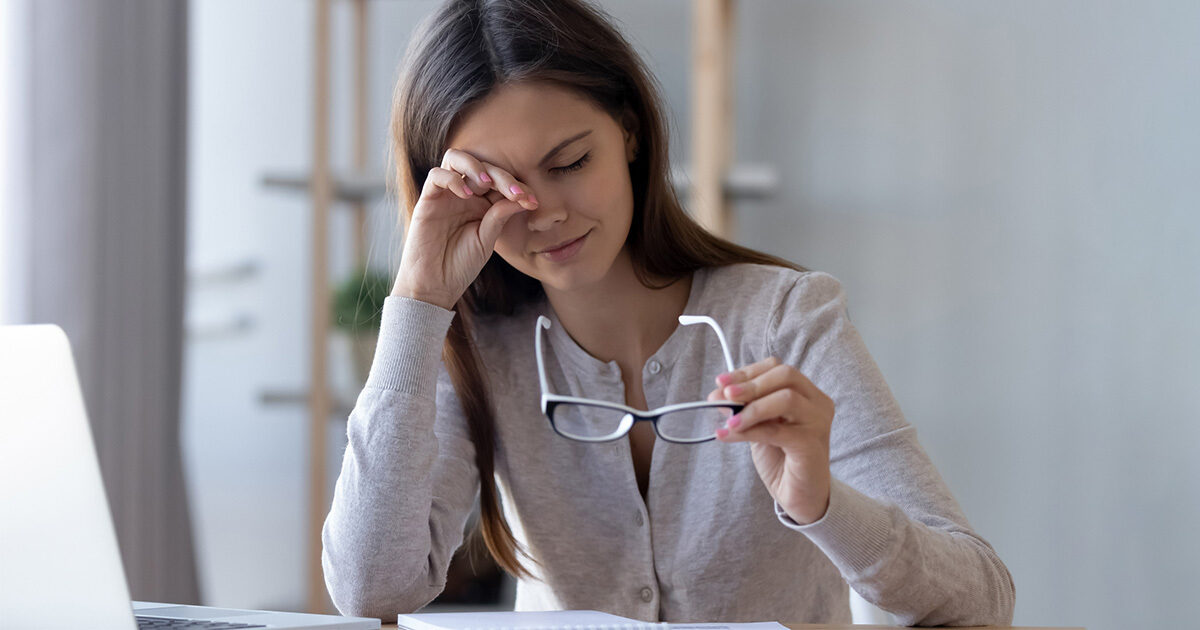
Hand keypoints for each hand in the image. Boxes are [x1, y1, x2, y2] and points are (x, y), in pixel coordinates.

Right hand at [392, 148, 538, 308]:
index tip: (533, 202)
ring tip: (489, 184)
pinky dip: (453, 180)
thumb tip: (519, 197)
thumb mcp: (487, 240)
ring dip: (476, 167)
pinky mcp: (428, 200)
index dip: (517, 187)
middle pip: (482, 167)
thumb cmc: (460, 265)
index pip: (500, 182)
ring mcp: (445, 195)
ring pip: (456, 159)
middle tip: (517, 194)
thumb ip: (499, 216)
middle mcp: (464, 194)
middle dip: (503, 177)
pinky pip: (436, 176)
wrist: (435, 286)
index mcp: (481, 203)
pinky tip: (468, 195)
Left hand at [706, 356, 833, 524]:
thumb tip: (716, 394)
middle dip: (750, 384)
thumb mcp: (758, 426)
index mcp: (807, 393)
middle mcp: (817, 403)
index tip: (721, 382)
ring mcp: (818, 422)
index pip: (778, 368)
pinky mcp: (811, 444)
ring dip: (751, 407)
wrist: (799, 496)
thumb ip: (743, 408)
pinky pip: (776, 430)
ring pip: (786, 398)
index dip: (748, 372)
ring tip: (728, 421)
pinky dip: (748, 431)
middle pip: (786, 375)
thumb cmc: (781, 458)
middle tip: (724, 396)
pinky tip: (727, 435)